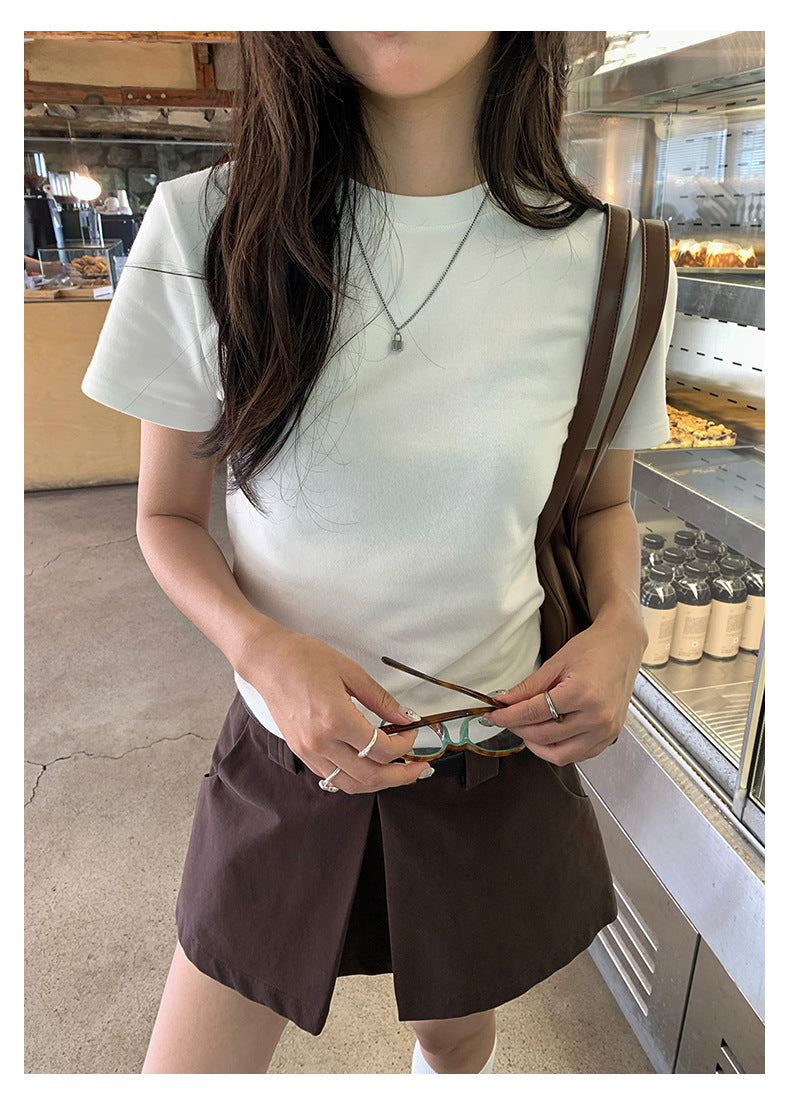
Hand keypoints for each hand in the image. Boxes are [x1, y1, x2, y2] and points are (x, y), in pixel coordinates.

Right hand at [239, 626, 429, 793]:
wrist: (267, 660)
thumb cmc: (304, 659)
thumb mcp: (350, 672)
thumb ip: (380, 699)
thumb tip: (405, 717)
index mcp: (335, 719)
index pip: (381, 749)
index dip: (404, 746)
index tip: (412, 734)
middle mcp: (321, 741)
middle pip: (370, 776)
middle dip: (400, 776)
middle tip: (419, 769)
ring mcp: (308, 751)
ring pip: (351, 784)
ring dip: (379, 783)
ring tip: (398, 774)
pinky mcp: (301, 752)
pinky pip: (332, 778)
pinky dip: (355, 778)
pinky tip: (369, 768)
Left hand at [482, 612, 646, 765]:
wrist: (622, 646)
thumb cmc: (593, 649)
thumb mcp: (556, 663)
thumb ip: (528, 687)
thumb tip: (505, 702)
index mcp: (582, 693)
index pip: (533, 713)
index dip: (508, 716)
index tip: (494, 715)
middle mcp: (597, 716)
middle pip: (543, 736)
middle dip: (518, 729)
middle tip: (507, 718)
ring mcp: (606, 730)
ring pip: (559, 754)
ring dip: (536, 744)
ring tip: (526, 727)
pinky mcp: (610, 737)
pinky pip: (577, 755)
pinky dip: (558, 749)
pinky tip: (548, 734)